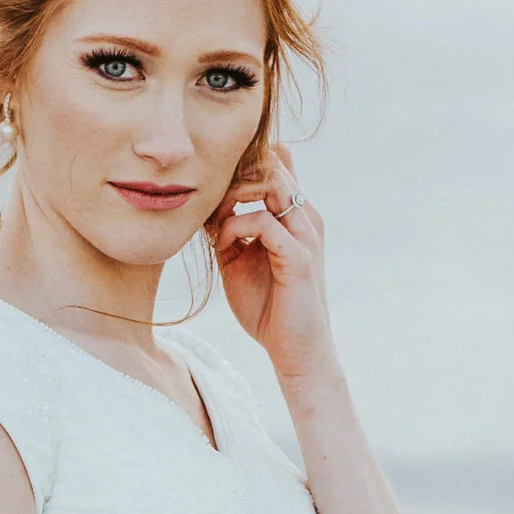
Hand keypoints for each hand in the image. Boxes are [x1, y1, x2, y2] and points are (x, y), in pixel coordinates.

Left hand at [210, 144, 331, 387]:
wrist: (294, 350)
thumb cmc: (268, 308)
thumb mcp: (241, 261)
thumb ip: (230, 231)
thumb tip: (207, 209)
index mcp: (296, 216)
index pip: (277, 164)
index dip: (243, 166)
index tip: (213, 190)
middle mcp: (305, 217)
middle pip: (273, 163)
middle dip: (235, 174)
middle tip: (209, 200)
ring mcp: (306, 235)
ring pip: (272, 182)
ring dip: (234, 193)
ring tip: (215, 217)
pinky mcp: (299, 257)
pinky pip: (263, 222)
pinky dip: (235, 227)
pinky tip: (223, 246)